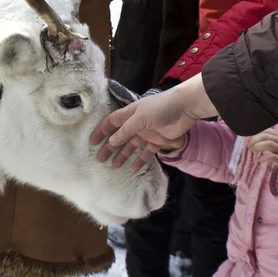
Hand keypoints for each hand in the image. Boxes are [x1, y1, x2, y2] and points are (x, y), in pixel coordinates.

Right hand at [90, 74, 216, 170]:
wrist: (185, 108)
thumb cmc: (160, 108)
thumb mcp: (139, 119)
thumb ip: (125, 131)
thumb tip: (111, 142)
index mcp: (129, 114)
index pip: (111, 123)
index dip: (101, 132)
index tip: (92, 143)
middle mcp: (136, 124)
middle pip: (119, 137)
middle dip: (109, 147)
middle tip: (100, 159)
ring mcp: (147, 133)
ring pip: (131, 146)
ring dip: (123, 155)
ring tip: (114, 166)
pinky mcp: (158, 141)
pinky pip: (147, 152)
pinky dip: (140, 160)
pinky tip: (133, 168)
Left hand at [247, 129, 277, 176]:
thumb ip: (266, 140)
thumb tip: (248, 139)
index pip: (267, 130)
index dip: (255, 134)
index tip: (248, 138)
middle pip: (266, 136)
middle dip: (254, 140)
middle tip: (248, 145)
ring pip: (268, 144)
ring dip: (257, 147)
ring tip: (252, 150)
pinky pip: (272, 157)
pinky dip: (263, 158)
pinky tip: (259, 160)